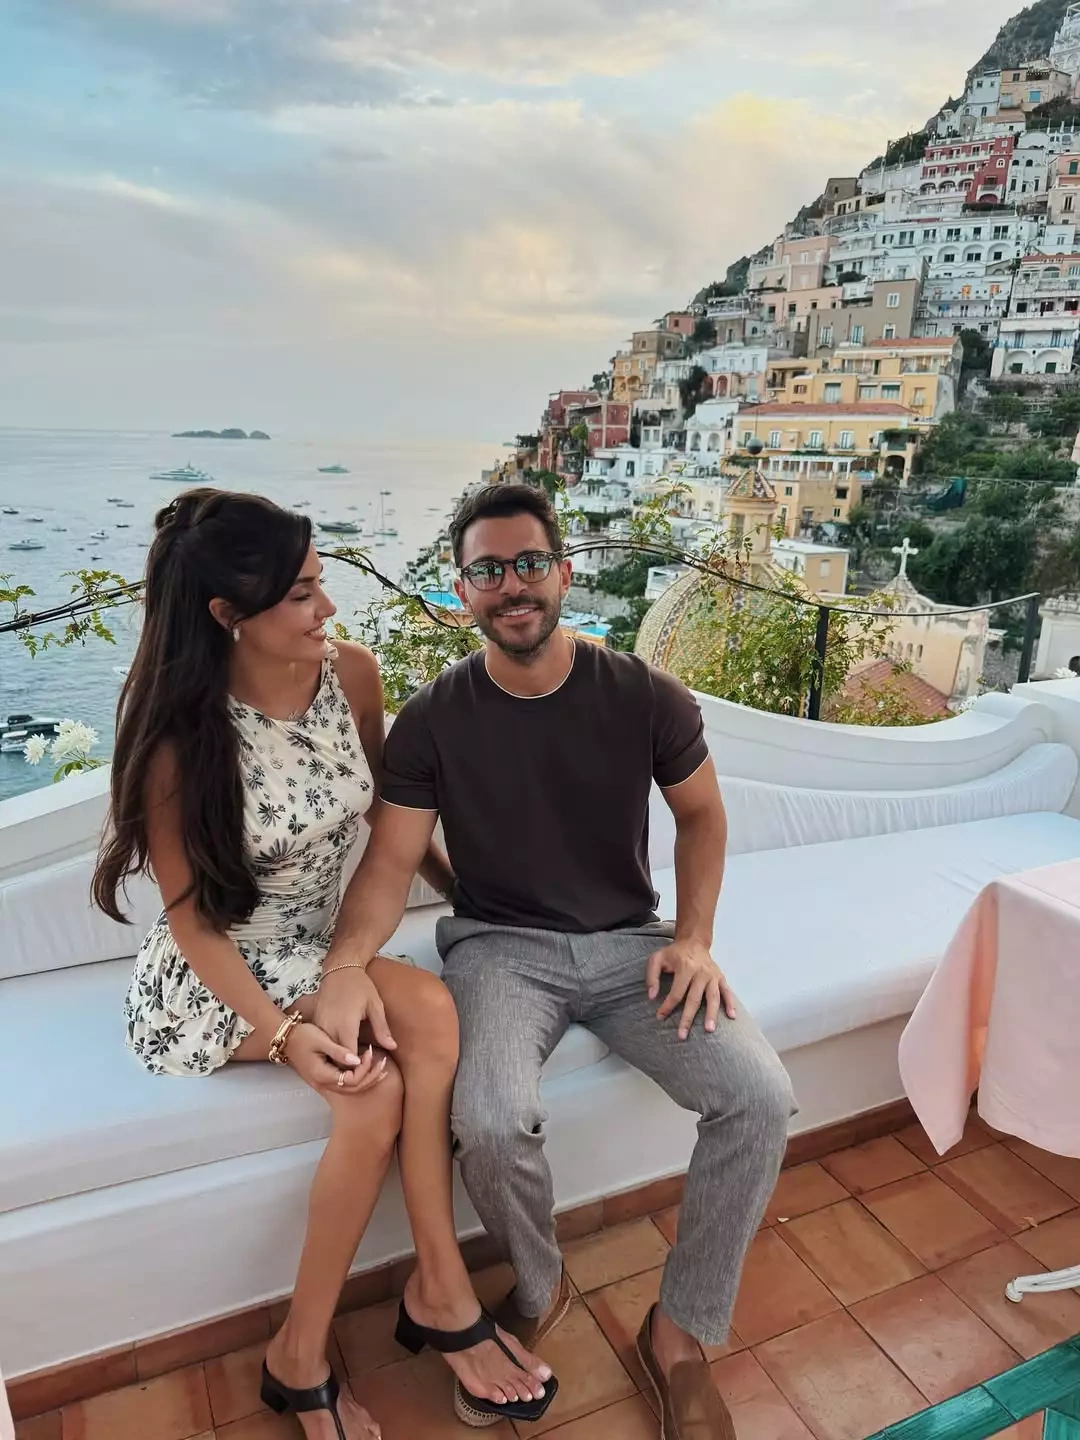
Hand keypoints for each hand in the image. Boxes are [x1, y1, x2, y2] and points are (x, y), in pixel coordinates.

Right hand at [284, 1022, 387, 1093]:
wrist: (285, 1036)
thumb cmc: (303, 1034)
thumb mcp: (321, 1039)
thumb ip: (339, 1051)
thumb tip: (357, 1060)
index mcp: (322, 1072)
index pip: (351, 1080)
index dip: (365, 1069)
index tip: (371, 1051)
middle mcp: (322, 1082)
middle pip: (352, 1088)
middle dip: (370, 1077)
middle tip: (383, 1063)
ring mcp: (322, 1082)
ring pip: (349, 1089)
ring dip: (366, 1080)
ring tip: (381, 1068)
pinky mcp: (323, 1078)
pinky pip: (343, 1084)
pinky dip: (357, 1079)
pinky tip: (367, 1070)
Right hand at [314, 964, 396, 1083]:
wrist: (339, 969)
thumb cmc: (360, 986)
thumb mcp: (375, 1005)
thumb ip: (382, 1028)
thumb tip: (393, 1047)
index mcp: (345, 1026)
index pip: (350, 1058)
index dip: (360, 1065)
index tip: (370, 1064)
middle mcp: (329, 1029)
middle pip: (336, 1059)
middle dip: (349, 1067)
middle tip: (365, 1066)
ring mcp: (320, 1027)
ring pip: (327, 1054)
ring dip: (340, 1060)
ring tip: (355, 1060)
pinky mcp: (316, 1024)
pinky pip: (322, 1044)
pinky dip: (331, 1050)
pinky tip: (343, 1050)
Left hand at [646, 938, 735, 1039]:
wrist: (694, 942)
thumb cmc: (674, 953)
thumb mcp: (657, 959)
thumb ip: (652, 977)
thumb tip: (652, 996)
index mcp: (685, 967)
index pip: (676, 992)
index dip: (667, 1006)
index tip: (660, 1017)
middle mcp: (701, 972)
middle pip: (694, 999)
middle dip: (688, 1018)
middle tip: (682, 1035)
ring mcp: (713, 976)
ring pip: (713, 997)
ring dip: (711, 1014)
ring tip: (709, 1030)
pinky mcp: (721, 977)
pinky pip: (727, 992)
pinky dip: (730, 1004)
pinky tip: (732, 1016)